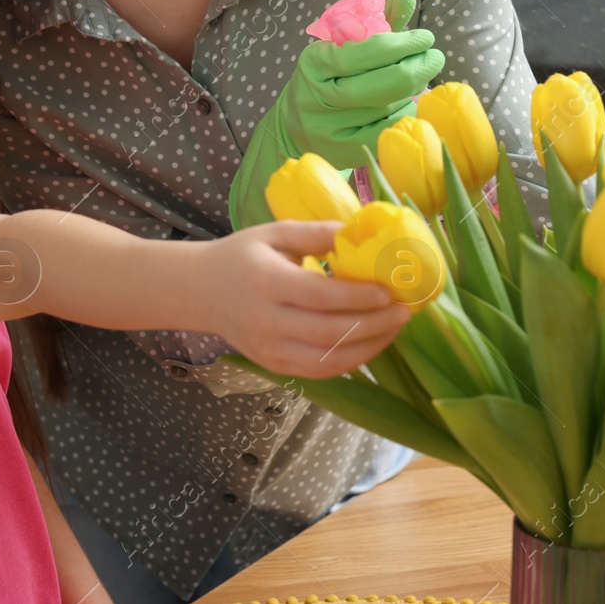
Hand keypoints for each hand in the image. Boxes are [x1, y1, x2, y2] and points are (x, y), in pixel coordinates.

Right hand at [193, 220, 410, 376]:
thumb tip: (360, 232)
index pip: (319, 296)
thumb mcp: (274, 233)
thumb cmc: (242, 255)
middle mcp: (266, 321)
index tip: (388, 291)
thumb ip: (316, 232)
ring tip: (394, 329)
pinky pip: (319, 371)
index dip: (357, 296)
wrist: (201, 290)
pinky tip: (371, 344)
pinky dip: (351, 362)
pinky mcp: (274, 365)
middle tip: (403, 311)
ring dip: (369, 348)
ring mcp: (269, 349)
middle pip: (329, 332)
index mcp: (265, 281)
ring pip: (328, 360)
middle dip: (374, 324)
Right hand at [228, 0, 444, 227]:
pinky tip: (411, 103)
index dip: (404, 43)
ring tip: (420, 79)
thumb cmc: (328, 76)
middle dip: (420, 67)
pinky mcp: (344, 150)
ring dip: (415, 91)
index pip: (369, 51)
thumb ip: (376, 21)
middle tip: (435, 57)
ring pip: (391, 107)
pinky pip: (389, 131)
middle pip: (385, 83)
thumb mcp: (342, 46)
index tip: (426, 37)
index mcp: (316, 62)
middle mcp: (320, 96)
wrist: (295, 124)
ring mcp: (332, 127)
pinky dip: (406, 114)